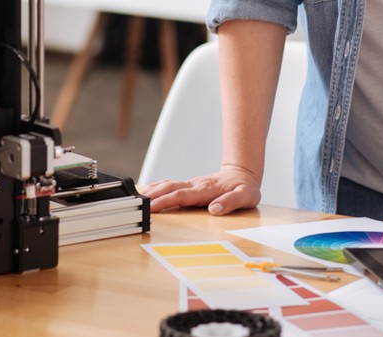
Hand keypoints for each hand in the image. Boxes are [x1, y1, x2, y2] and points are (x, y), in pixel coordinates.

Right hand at [139, 164, 261, 214]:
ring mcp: (191, 183)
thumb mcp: (245, 196)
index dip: (166, 201)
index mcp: (206, 189)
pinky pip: (170, 185)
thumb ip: (230, 202)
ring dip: (152, 189)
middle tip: (137, 203)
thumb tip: (214, 209)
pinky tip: (147, 191)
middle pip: (170, 188)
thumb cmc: (245, 187)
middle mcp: (195, 184)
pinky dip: (156, 187)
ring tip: (136, 196)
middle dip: (153, 195)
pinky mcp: (189, 184)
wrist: (243, 174)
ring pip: (167, 184)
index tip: (152, 206)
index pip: (182, 195)